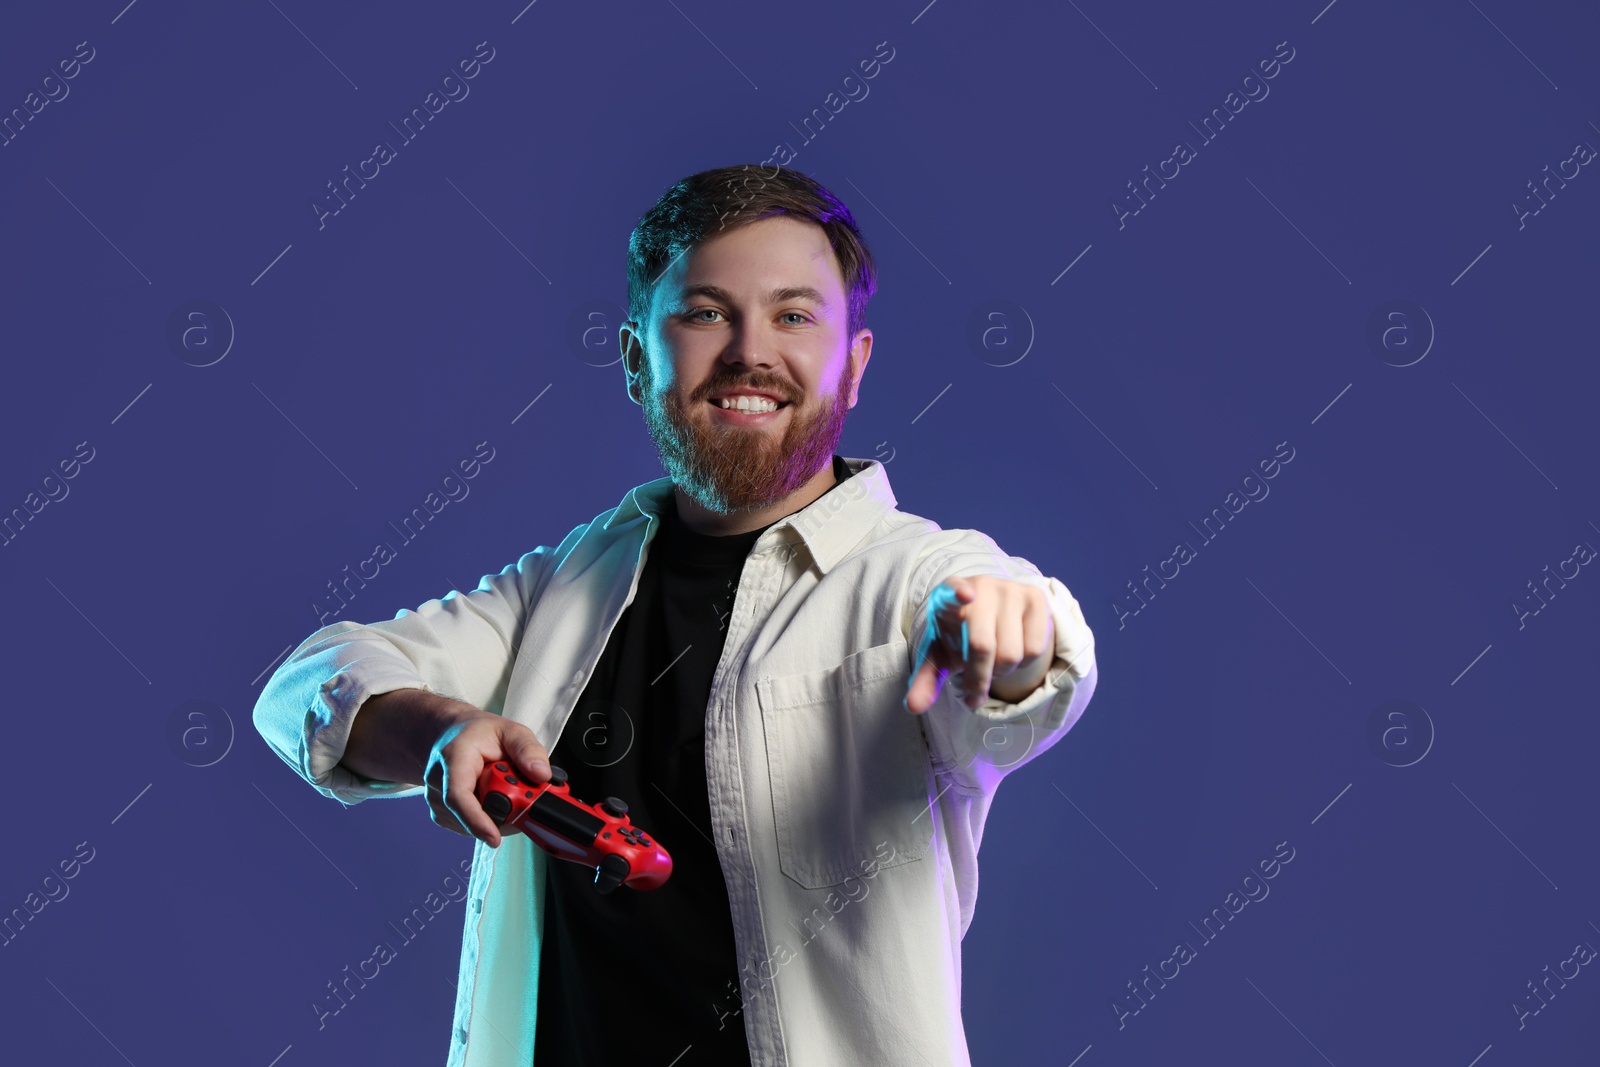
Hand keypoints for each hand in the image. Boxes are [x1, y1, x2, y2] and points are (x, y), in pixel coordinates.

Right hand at [423, 712, 551, 847]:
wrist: (452, 735)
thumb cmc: (480, 734)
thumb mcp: (511, 731)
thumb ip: (528, 750)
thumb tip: (542, 774)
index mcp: (454, 757)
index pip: (458, 796)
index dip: (476, 820)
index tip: (495, 837)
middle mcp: (439, 781)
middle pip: (470, 814)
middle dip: (502, 814)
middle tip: (523, 798)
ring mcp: (436, 800)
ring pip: (471, 824)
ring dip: (495, 815)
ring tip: (503, 788)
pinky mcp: (441, 814)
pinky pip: (469, 827)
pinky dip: (487, 818)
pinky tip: (491, 798)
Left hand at [905, 574, 1054, 713]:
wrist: (991, 615)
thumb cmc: (959, 636)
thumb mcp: (940, 655)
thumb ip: (925, 680)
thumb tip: (913, 707)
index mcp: (947, 594)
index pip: (952, 589)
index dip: (958, 592)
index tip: (965, 596)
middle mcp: (980, 585)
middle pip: (982, 645)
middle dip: (978, 678)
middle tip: (975, 687)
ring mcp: (1010, 590)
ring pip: (1012, 653)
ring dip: (1002, 671)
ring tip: (994, 661)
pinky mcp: (1035, 597)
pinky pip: (1036, 647)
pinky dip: (1024, 663)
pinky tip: (1014, 650)